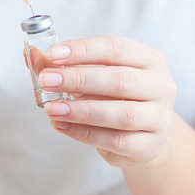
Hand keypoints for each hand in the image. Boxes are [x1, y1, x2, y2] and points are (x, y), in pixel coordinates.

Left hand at [38, 36, 176, 167]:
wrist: (144, 136)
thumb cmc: (116, 98)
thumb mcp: (95, 76)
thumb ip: (65, 66)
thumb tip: (33, 55)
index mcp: (150, 59)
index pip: (116, 48)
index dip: (84, 50)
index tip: (53, 54)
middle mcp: (161, 85)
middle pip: (119, 79)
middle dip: (78, 79)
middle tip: (46, 80)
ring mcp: (159, 118)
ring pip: (120, 113)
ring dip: (81, 110)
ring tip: (52, 108)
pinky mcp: (149, 146)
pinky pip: (115, 140)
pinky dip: (84, 133)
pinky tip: (62, 126)